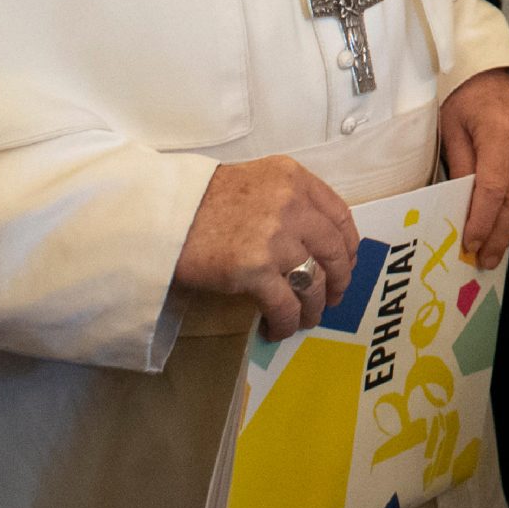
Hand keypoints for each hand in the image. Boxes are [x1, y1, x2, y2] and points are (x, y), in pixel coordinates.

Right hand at [174, 156, 359, 339]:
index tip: (347, 263)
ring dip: (314, 306)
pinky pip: (285, 304)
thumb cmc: (201, 200)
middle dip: (339, 279)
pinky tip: (278, 329)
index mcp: (294, 178)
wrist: (160, 214)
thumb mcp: (256, 182)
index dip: (349, 246)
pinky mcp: (254, 269)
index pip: (340, 215)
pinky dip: (286, 321)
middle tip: (333, 297)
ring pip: (313, 281)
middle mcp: (291, 204)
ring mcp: (275, 237)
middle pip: (333, 249)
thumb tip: (314, 239)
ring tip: (307, 318)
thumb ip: (288, 200)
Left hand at [441, 69, 508, 269]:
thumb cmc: (466, 101)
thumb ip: (461, 169)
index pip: (494, 189)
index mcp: (501, 131)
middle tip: (486, 259)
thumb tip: (464, 212)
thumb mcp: (452, 130)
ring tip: (499, 248)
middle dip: (500, 233)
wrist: (497, 73)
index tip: (471, 244)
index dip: (483, 221)